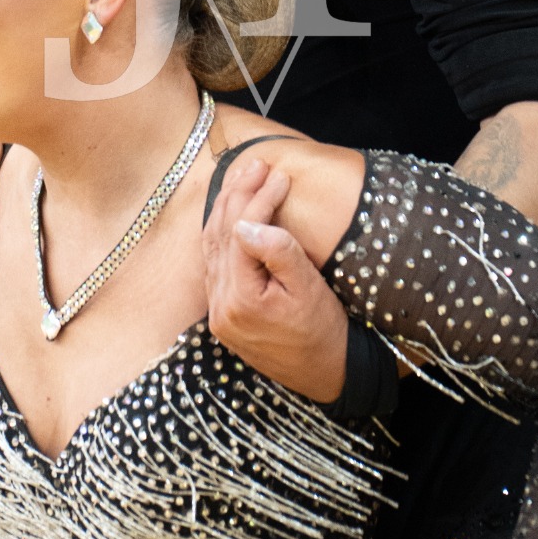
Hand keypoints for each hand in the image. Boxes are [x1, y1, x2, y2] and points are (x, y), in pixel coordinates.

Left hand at [202, 152, 349, 402]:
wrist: (325, 373)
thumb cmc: (323, 330)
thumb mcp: (308, 288)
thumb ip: (279, 252)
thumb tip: (248, 223)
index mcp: (240, 298)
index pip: (240, 232)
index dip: (259, 199)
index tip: (280, 175)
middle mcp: (220, 306)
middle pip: (219, 236)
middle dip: (238, 195)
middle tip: (257, 165)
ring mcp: (218, 311)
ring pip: (212, 247)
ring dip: (226, 210)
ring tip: (244, 179)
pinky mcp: (223, 314)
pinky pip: (214, 263)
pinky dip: (221, 233)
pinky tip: (231, 214)